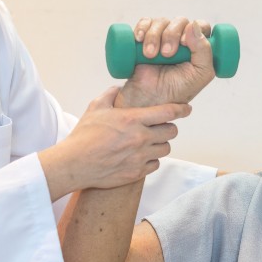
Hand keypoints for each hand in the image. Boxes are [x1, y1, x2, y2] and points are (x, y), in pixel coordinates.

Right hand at [38, 87, 191, 200]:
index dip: (182, 109)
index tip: (187, 109)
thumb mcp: (95, 107)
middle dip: (168, 127)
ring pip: (165, 148)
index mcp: (133, 119)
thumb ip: (110, 95)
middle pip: (172, 131)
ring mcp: (140, 157)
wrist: (75, 164)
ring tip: (149, 142)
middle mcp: (140, 138)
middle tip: (160, 127)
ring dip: (161, 144)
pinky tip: (141, 156)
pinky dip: (152, 160)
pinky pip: (155, 164)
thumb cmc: (83, 135)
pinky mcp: (137, 172)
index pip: (168, 112)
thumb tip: (118, 88)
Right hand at [115, 17, 215, 107]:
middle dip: (172, 35)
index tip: (185, 43)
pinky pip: (145, 22)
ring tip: (151, 55)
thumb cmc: (176, 91)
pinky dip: (142, 28)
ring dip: (155, 36)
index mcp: (198, 48)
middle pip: (181, 21)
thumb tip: (194, 26)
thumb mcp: (200, 75)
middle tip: (167, 54)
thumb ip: (205, 52)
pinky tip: (139, 39)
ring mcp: (163, 38)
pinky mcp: (145, 38)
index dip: (195, 29)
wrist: (149, 99)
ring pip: (162, 21)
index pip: (201, 26)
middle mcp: (182, 40)